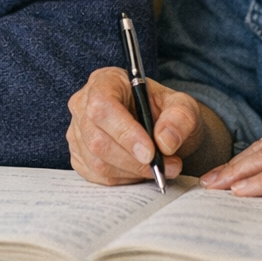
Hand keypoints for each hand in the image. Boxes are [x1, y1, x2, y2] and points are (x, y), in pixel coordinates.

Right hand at [66, 67, 211, 184]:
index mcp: (105, 81)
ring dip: (133, 172)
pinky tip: (141, 171)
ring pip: (97, 162)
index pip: (102, 106)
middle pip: (97, 139)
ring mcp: (78, 132)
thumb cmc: (167, 112)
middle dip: (134, 160)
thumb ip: (180, 118)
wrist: (161, 129)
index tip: (150, 152)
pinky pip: (98, 176)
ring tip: (160, 169)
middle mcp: (84, 105)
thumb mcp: (183, 107)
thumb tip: (165, 142)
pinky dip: (124, 179)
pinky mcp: (80, 156)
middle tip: (165, 166)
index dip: (124, 132)